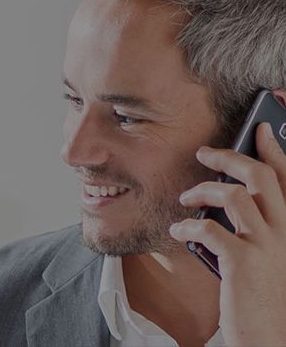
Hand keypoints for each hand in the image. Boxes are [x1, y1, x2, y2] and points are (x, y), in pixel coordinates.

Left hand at [169, 122, 285, 345]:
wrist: (268, 336)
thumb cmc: (261, 292)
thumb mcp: (265, 253)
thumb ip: (252, 225)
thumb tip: (224, 197)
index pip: (285, 178)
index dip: (272, 149)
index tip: (256, 129)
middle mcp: (283, 231)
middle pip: (260, 176)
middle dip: (229, 157)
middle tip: (204, 154)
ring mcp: (265, 245)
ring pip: (235, 196)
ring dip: (203, 192)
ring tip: (185, 199)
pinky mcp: (243, 262)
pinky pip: (209, 229)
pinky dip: (188, 226)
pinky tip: (178, 231)